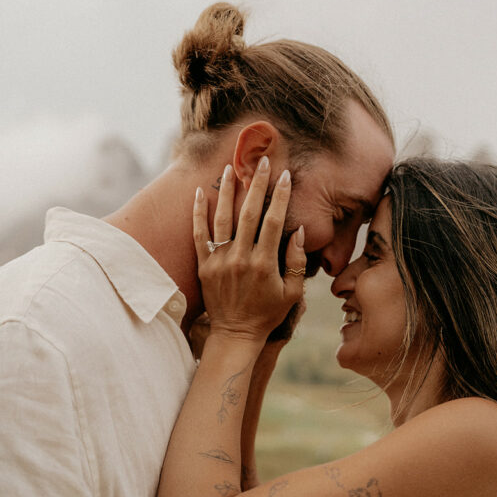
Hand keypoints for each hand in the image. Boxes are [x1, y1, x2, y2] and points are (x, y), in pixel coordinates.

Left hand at [193, 157, 306, 343]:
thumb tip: (299, 232)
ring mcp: (219, 261)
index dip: (280, 197)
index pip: (274, 222)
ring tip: (230, 168)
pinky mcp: (204, 266)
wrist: (235, 334)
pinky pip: (198, 235)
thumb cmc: (268, 314)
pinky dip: (197, 213)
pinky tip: (198, 194)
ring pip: (221, 218)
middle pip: (249, 213)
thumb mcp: (292, 293)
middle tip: (262, 161)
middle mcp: (241, 259)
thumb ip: (297, 262)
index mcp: (264, 264)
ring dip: (226, 191)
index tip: (285, 176)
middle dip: (256, 184)